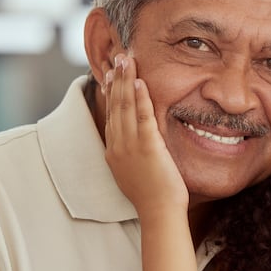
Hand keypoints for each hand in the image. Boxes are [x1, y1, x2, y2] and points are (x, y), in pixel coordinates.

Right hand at [103, 55, 188, 215]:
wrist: (159, 212)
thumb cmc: (154, 196)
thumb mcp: (137, 171)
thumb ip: (135, 154)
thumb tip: (140, 143)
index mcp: (114, 151)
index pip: (110, 115)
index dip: (111, 92)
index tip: (112, 74)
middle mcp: (117, 145)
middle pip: (114, 105)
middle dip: (116, 79)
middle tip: (118, 57)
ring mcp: (130, 145)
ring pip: (125, 106)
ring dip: (126, 80)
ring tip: (127, 60)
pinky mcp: (147, 147)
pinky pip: (142, 116)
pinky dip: (140, 97)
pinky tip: (140, 81)